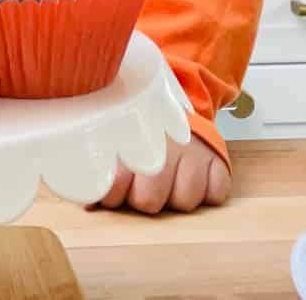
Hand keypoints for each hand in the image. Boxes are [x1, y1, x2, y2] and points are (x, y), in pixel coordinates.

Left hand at [89, 134, 230, 213]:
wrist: (178, 101)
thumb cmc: (142, 130)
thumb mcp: (118, 140)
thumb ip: (103, 172)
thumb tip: (88, 205)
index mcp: (129, 137)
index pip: (115, 185)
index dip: (113, 195)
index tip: (115, 190)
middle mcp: (162, 145)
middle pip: (148, 200)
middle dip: (143, 199)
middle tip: (143, 185)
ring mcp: (193, 152)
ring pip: (184, 201)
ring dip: (176, 197)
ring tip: (171, 181)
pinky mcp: (218, 160)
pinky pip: (215, 194)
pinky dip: (208, 192)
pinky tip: (197, 177)